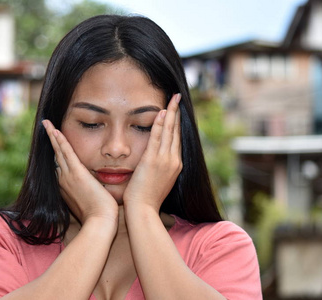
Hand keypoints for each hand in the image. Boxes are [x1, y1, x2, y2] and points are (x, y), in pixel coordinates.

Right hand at [42, 120, 118, 224]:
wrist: (100, 222)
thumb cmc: (99, 215)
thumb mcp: (91, 201)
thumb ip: (90, 192)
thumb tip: (96, 188)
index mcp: (66, 187)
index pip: (60, 166)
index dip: (56, 153)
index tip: (55, 143)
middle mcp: (63, 180)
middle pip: (56, 156)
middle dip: (52, 141)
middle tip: (47, 127)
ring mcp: (68, 176)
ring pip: (59, 151)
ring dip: (53, 136)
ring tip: (47, 123)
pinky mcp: (77, 173)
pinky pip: (66, 152)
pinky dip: (59, 140)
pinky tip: (55, 130)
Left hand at [123, 93, 182, 212]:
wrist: (144, 211)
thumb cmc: (146, 199)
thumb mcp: (157, 181)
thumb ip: (158, 169)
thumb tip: (154, 162)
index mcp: (176, 165)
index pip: (176, 139)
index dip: (176, 123)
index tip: (176, 110)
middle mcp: (174, 160)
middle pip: (176, 132)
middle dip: (177, 113)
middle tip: (177, 97)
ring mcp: (165, 160)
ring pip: (169, 131)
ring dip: (171, 113)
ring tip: (172, 98)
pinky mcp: (153, 160)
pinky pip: (157, 137)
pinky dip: (160, 124)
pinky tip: (161, 112)